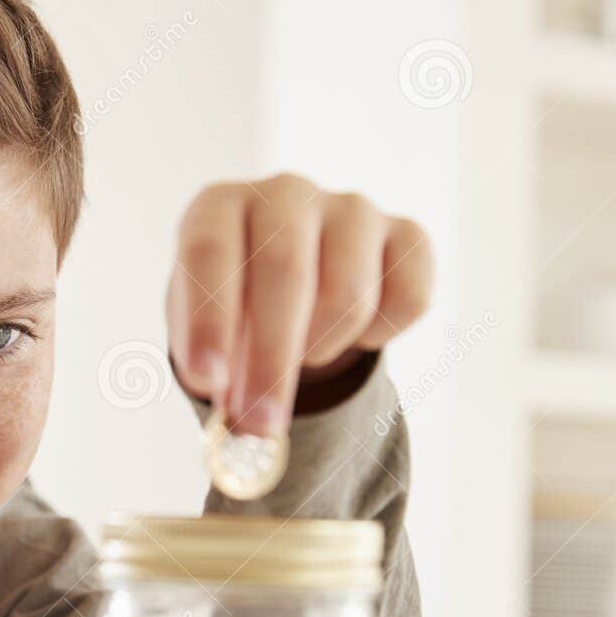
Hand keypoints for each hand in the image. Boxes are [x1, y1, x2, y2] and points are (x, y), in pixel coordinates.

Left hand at [166, 174, 432, 435]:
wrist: (289, 286)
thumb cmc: (233, 310)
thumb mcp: (206, 332)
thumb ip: (215, 369)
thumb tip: (240, 421)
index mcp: (219, 207)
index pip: (210, 251)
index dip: (209, 320)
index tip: (207, 382)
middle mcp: (284, 193)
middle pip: (284, 270)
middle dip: (271, 359)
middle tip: (260, 423)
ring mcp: (350, 207)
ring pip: (349, 293)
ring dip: (322, 347)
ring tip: (305, 354)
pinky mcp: (406, 233)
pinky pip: (409, 297)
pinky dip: (381, 336)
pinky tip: (355, 334)